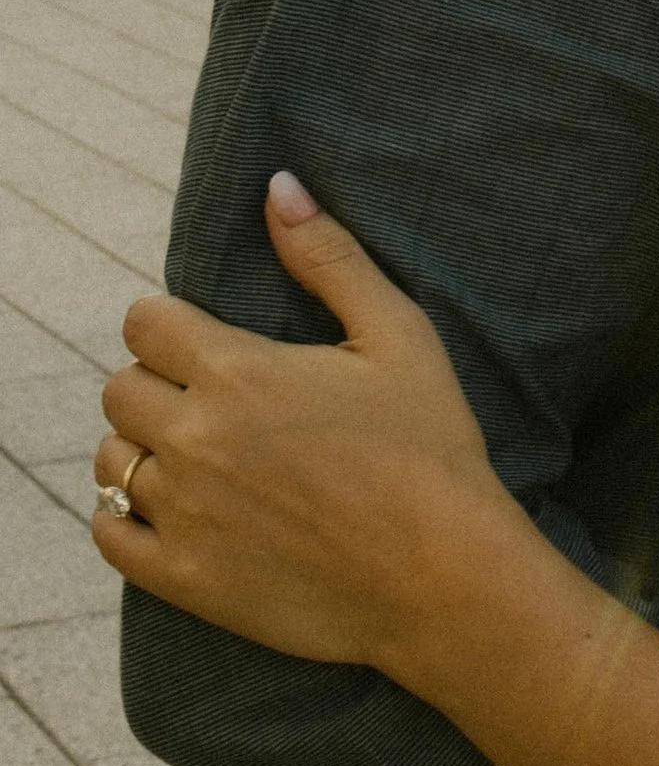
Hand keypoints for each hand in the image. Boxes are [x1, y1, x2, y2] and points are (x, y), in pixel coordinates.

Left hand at [91, 174, 514, 674]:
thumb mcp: (396, 334)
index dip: (170, 323)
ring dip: (143, 447)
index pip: (143, 324)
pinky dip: (125, 516)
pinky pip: (109, 535)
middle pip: (121, 389)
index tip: (203, 338)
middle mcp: (194, 440)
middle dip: (157, 382)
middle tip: (212, 396)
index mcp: (238, 373)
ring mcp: (183, 514)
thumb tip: (278, 186)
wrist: (440, 574)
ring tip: (197, 452)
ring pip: (111, 461)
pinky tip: (174, 507)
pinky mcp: (183, 579)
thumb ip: (328, 257)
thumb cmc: (429, 445)